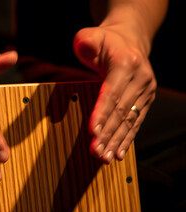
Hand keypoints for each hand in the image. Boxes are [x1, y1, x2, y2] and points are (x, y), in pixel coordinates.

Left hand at [73, 25, 155, 162]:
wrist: (130, 41)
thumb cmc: (105, 41)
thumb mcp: (92, 35)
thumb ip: (86, 42)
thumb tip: (85, 48)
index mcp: (126, 63)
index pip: (112, 92)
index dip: (102, 113)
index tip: (92, 131)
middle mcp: (140, 78)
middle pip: (121, 110)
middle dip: (107, 133)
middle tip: (95, 151)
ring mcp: (146, 91)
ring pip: (129, 120)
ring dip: (116, 141)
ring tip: (104, 158)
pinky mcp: (145, 100)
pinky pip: (135, 122)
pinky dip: (126, 139)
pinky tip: (118, 153)